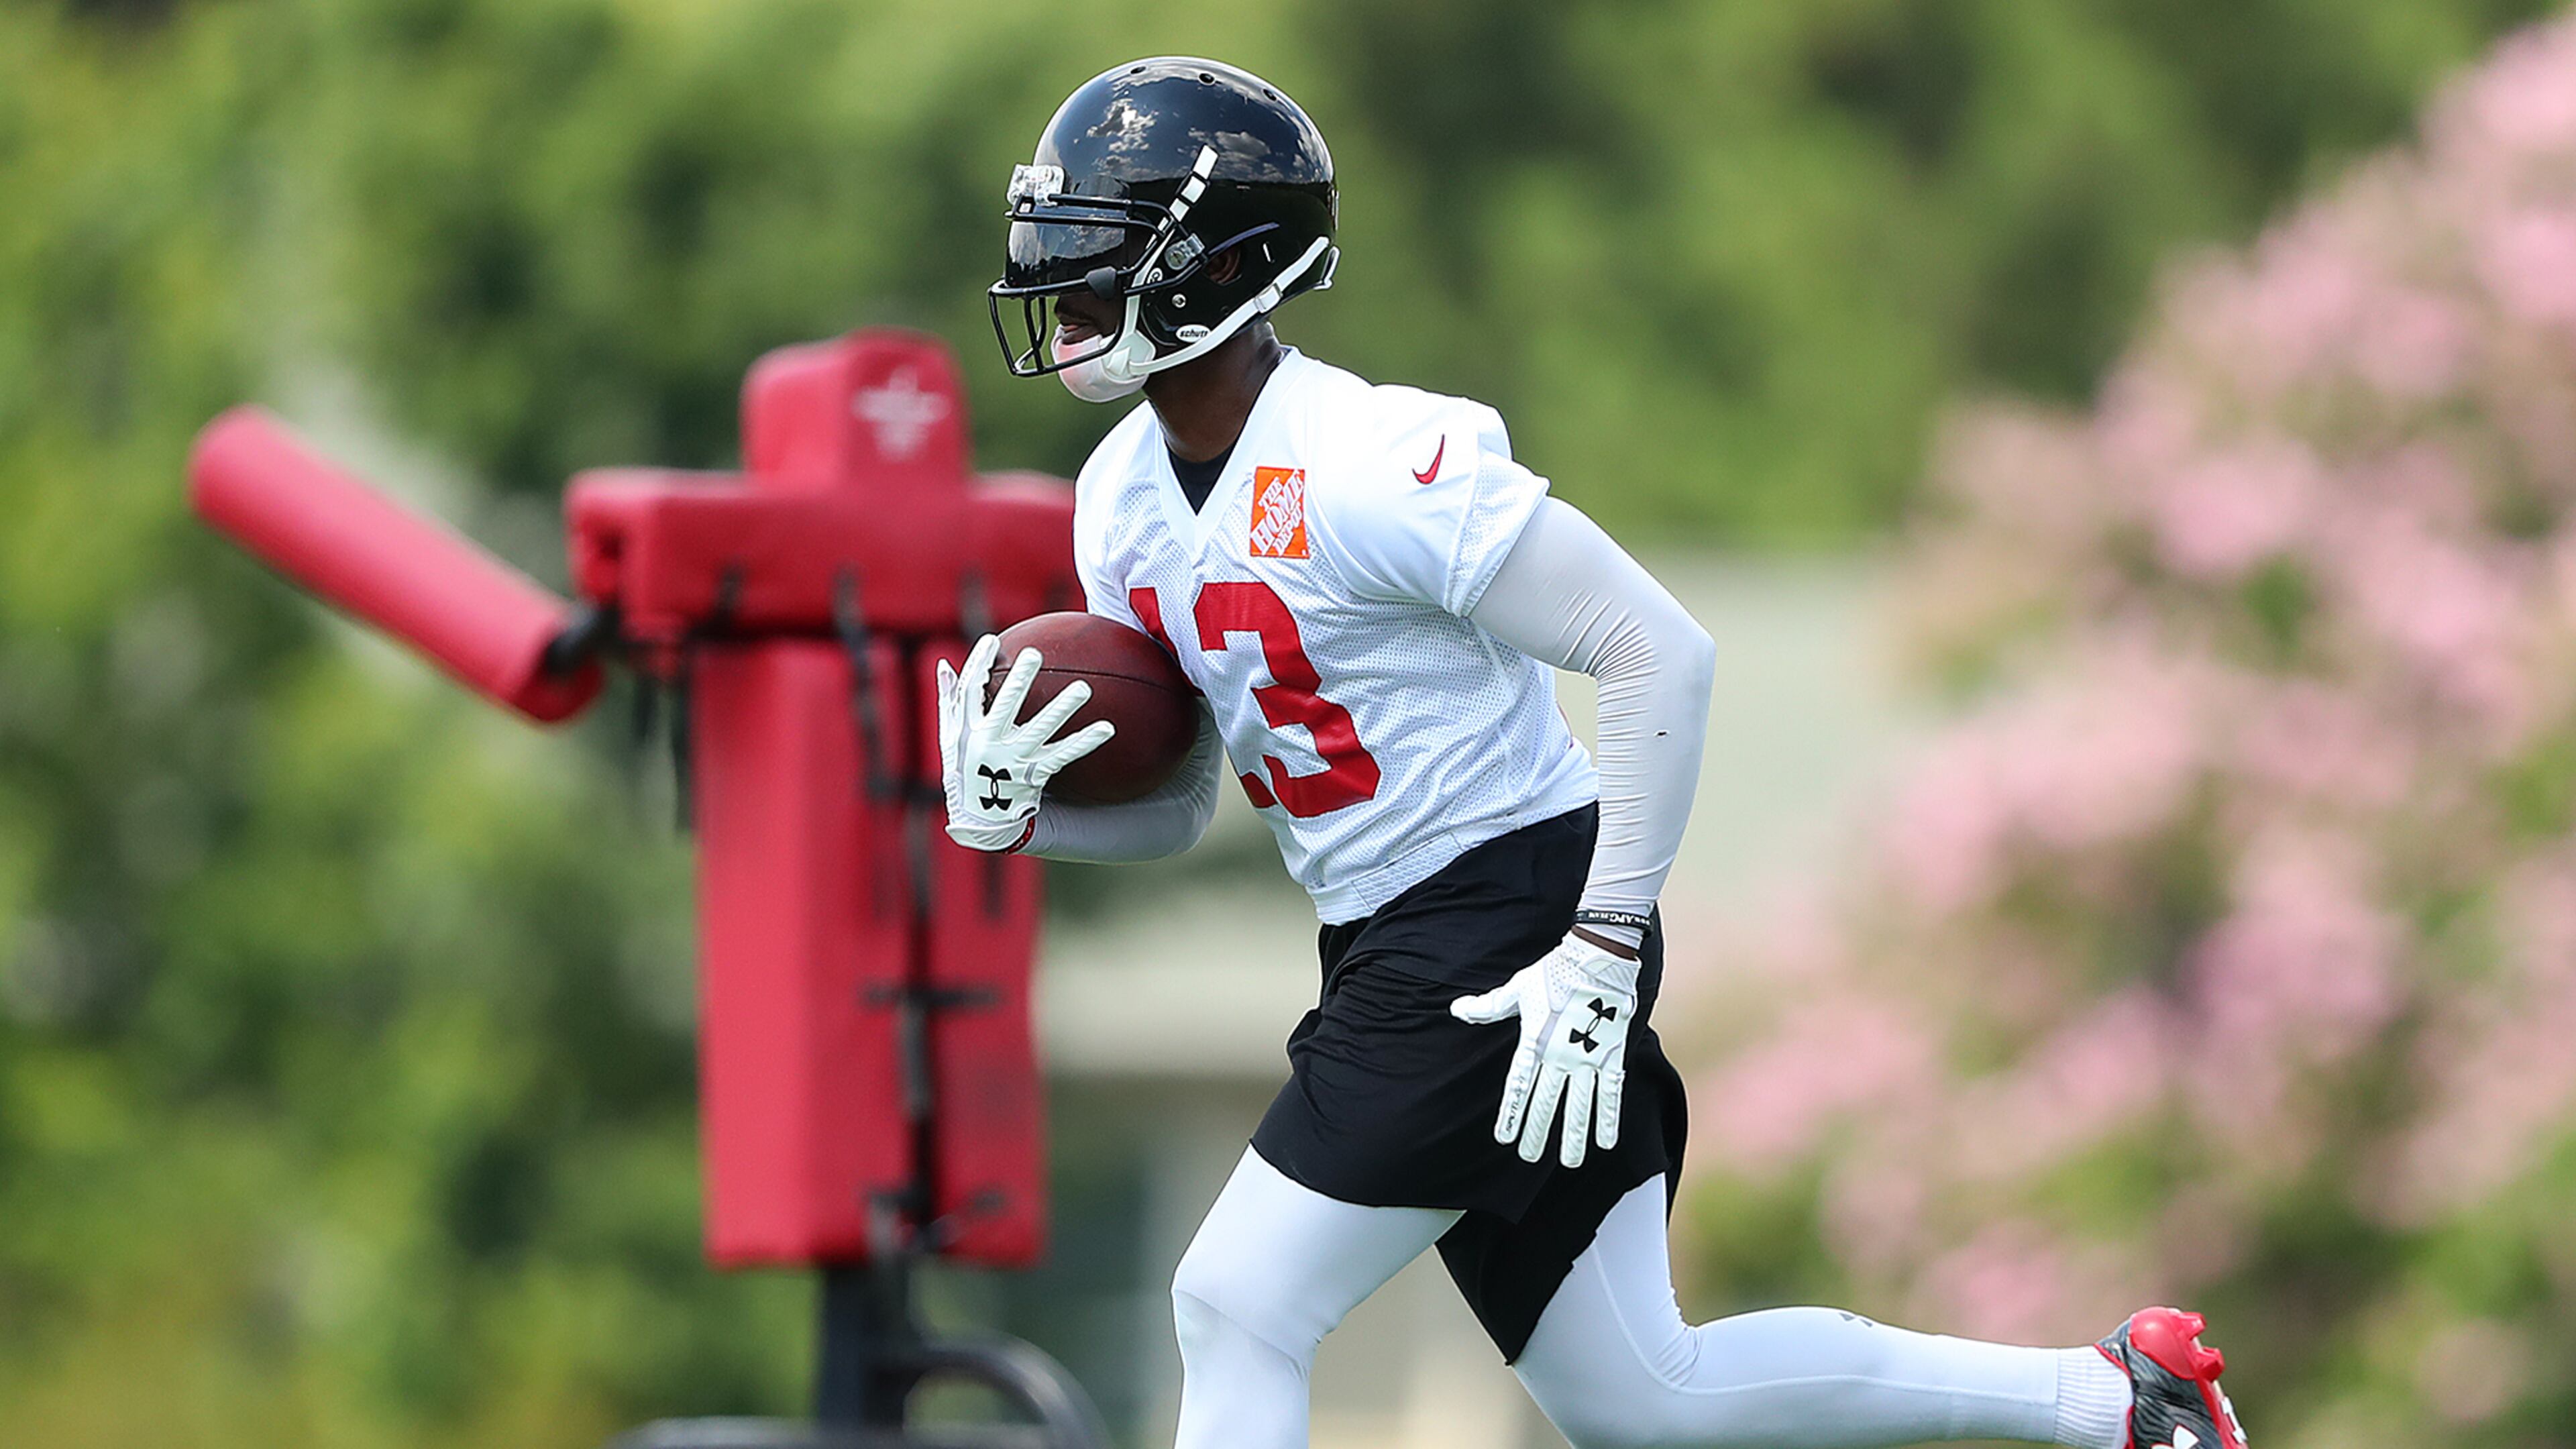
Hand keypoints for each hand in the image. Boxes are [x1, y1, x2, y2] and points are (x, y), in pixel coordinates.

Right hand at [936, 634, 1116, 851]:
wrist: (980, 819)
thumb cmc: (964, 769)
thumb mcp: (949, 737)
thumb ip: (950, 700)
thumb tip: (945, 664)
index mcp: (967, 730)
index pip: (970, 691)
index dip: (979, 665)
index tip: (992, 641)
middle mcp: (989, 743)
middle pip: (1006, 705)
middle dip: (1019, 680)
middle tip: (1034, 654)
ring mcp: (1014, 759)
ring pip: (1041, 728)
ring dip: (1062, 708)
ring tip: (1084, 687)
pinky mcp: (1035, 774)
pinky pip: (1064, 755)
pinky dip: (1086, 742)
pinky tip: (1107, 728)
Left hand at [1450, 930, 1640, 1167]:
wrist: (1597, 955)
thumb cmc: (1553, 971)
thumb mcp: (1517, 989)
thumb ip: (1488, 1006)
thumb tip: (1456, 1010)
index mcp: (1535, 1040)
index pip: (1518, 1085)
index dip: (1511, 1112)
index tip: (1503, 1137)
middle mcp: (1560, 1053)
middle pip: (1546, 1100)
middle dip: (1538, 1131)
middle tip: (1529, 1156)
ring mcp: (1588, 1055)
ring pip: (1579, 1104)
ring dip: (1574, 1135)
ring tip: (1569, 1162)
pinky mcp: (1613, 1053)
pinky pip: (1612, 1093)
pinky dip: (1608, 1119)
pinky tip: (1606, 1143)